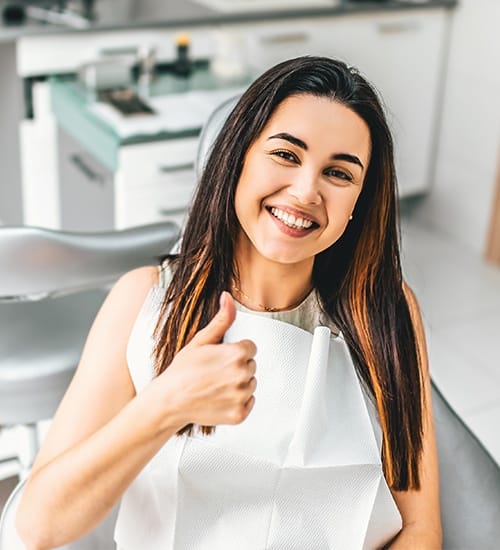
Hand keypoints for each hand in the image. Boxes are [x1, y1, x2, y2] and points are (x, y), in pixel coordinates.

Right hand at [158, 291, 256, 428]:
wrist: (168, 401)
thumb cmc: (182, 371)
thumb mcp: (201, 340)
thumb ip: (222, 319)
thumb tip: (228, 297)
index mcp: (236, 354)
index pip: (250, 348)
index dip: (233, 351)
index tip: (219, 358)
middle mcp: (242, 375)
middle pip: (251, 365)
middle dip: (236, 367)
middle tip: (214, 372)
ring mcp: (241, 396)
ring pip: (250, 384)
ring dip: (237, 385)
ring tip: (215, 385)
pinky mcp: (239, 414)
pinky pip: (249, 403)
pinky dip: (237, 402)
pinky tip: (219, 398)